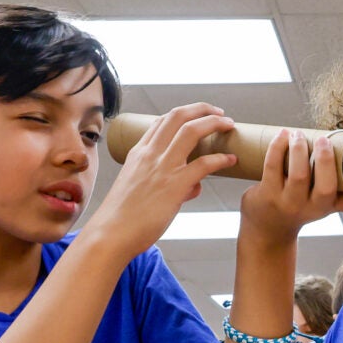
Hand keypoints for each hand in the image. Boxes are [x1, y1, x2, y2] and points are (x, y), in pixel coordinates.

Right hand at [89, 103, 238, 257]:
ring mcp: (163, 167)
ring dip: (214, 123)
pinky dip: (221, 159)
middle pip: (178, 116)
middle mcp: (150, 154)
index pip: (161, 121)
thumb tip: (195, 187)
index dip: (183, 113)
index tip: (198, 114)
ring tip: (229, 124)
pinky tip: (231, 160)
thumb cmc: (124, 219)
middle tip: (219, 112)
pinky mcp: (175, 185)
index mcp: (138, 153)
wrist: (111, 234)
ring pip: (192, 130)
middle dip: (202, 108)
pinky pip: (204, 164)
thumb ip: (170, 185)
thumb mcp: (141, 191)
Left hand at [239, 129, 342, 246]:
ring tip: (298, 134)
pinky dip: (278, 147)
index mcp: (330, 206)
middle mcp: (312, 208)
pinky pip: (273, 166)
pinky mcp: (268, 194)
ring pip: (298, 175)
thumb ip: (330, 176)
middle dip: (325, 160)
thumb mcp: (319, 200)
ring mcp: (289, 203)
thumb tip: (334, 137)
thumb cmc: (298, 205)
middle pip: (325, 189)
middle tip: (323, 140)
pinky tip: (282, 135)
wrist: (268, 227)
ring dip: (299, 149)